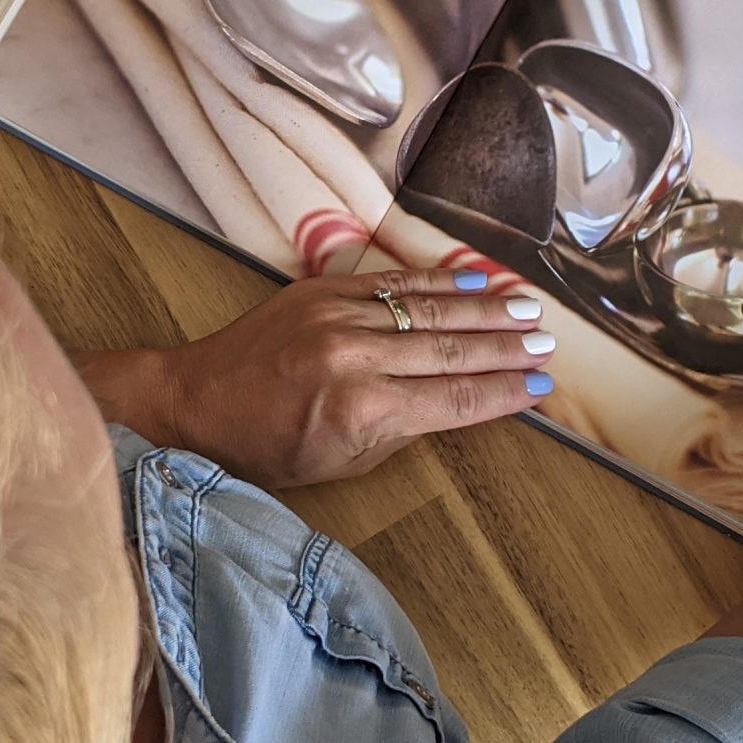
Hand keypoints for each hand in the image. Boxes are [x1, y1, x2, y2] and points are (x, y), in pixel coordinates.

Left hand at [74, 268, 555, 487]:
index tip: (541, 388)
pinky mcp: (323, 290)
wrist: (194, 402)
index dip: (502, 394)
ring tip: (529, 310)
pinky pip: (393, 283)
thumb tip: (459, 402)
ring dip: (485, 309)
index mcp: (363, 411)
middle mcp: (356, 359)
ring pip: (429, 310)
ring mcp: (339, 317)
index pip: (454, 399)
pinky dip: (437, 281)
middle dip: (507, 348)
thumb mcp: (340, 463)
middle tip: (548, 345)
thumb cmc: (264, 448)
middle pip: (452, 349)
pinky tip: (475, 280)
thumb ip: (403, 430)